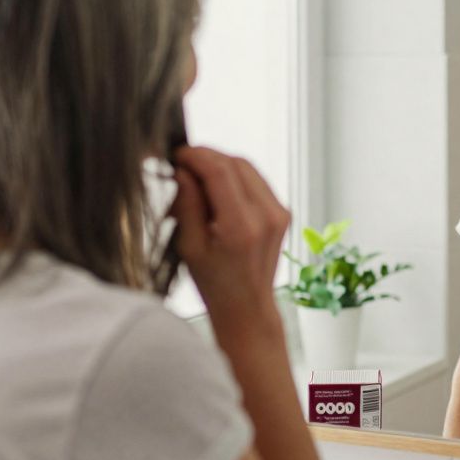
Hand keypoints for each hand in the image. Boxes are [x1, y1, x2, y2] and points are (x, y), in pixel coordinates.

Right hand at [169, 147, 290, 338]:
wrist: (247, 305)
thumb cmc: (214, 282)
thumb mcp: (189, 246)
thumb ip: (187, 204)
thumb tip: (182, 170)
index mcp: (241, 227)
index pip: (220, 172)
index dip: (196, 156)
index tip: (176, 154)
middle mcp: (266, 216)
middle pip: (236, 163)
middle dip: (207, 156)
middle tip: (182, 164)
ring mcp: (279, 213)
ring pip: (247, 167)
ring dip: (220, 164)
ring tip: (197, 177)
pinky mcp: (282, 212)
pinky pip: (256, 180)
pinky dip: (234, 176)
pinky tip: (216, 189)